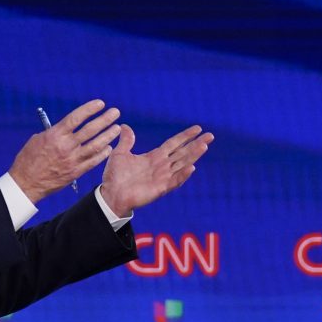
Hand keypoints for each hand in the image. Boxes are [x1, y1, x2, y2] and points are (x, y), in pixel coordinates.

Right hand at [9, 100, 120, 201]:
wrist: (27, 182)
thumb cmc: (29, 159)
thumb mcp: (38, 140)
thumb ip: (55, 133)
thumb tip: (67, 127)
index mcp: (55, 135)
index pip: (76, 118)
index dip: (89, 110)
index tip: (100, 104)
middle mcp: (66, 146)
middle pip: (90, 130)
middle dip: (105, 120)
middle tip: (115, 113)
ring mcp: (72, 159)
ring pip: (96, 145)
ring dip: (108, 136)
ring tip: (117, 128)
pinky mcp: (76, 171)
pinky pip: (93, 161)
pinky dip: (103, 153)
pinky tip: (110, 147)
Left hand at [99, 123, 213, 216]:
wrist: (111, 194)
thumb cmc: (115, 176)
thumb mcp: (120, 154)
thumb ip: (126, 141)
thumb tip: (126, 126)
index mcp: (154, 157)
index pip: (174, 144)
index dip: (185, 136)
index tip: (197, 128)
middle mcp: (162, 166)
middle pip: (183, 152)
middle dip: (196, 144)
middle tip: (210, 135)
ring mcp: (163, 177)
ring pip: (183, 164)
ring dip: (194, 155)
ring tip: (205, 146)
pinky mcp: (161, 188)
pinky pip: (175, 181)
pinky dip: (183, 175)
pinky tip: (191, 167)